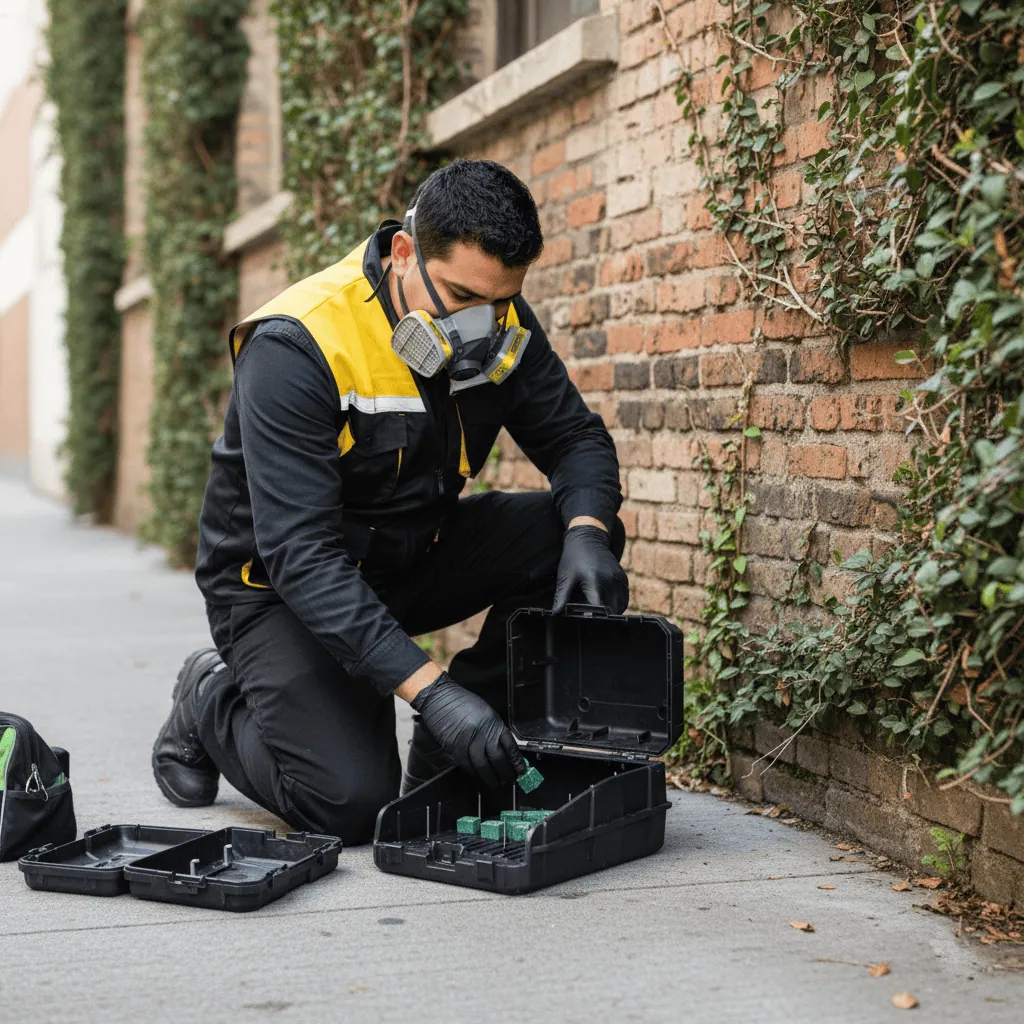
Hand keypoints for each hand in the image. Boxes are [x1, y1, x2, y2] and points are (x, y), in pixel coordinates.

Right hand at [410, 672, 525, 787]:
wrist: (440, 697)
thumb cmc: (462, 702)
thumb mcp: (485, 712)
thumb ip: (494, 729)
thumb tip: (503, 748)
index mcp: (494, 722)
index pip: (510, 746)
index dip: (516, 761)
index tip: (521, 769)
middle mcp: (483, 732)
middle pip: (498, 758)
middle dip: (506, 772)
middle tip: (510, 779)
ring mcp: (469, 740)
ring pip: (483, 765)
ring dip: (490, 777)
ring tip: (495, 782)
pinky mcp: (455, 746)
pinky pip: (466, 764)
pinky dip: (473, 771)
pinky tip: (478, 774)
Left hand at [552, 524, 628, 613]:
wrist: (588, 537)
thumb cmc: (574, 557)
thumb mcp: (566, 577)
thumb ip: (562, 597)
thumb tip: (556, 613)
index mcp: (595, 581)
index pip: (601, 609)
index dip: (595, 618)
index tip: (588, 621)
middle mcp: (611, 581)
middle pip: (613, 610)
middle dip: (604, 617)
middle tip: (592, 618)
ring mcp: (619, 579)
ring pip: (621, 605)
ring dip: (612, 612)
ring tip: (600, 613)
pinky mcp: (623, 577)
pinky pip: (625, 597)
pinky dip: (618, 604)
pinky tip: (607, 604)